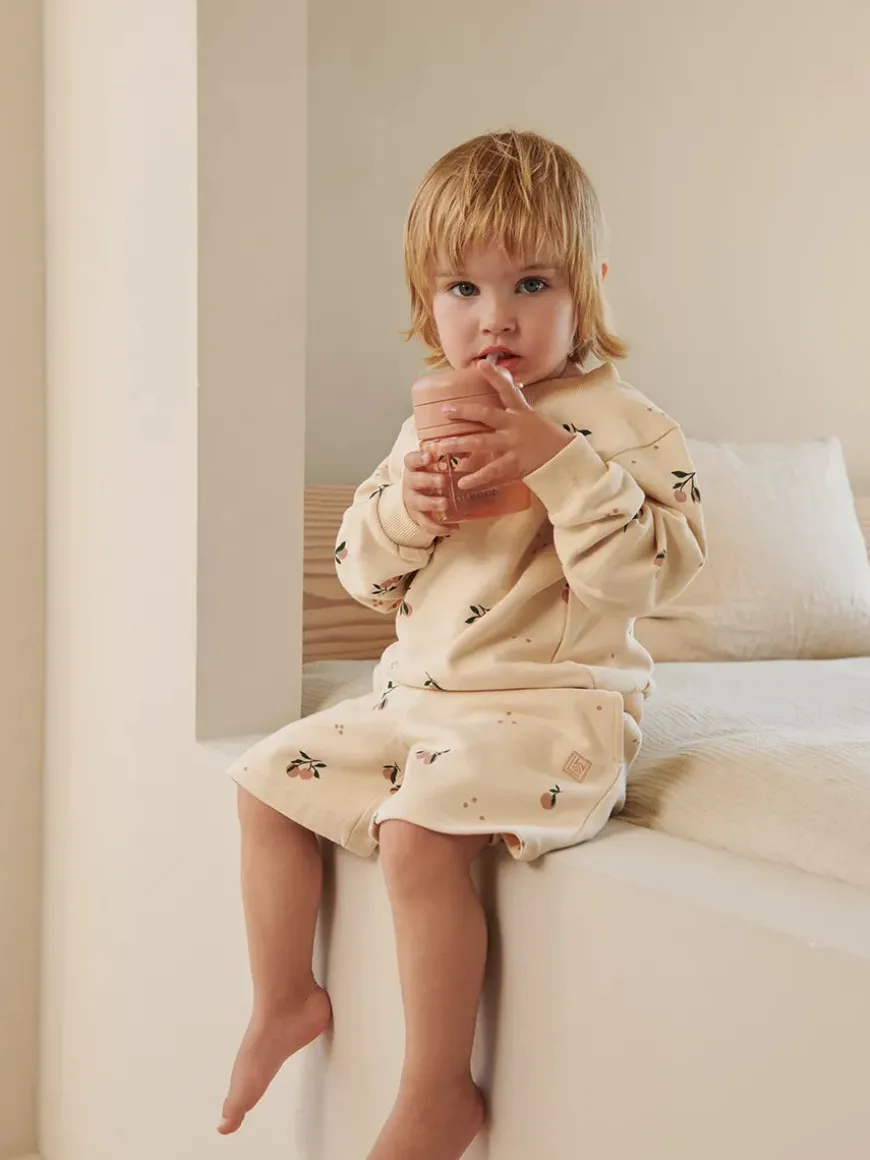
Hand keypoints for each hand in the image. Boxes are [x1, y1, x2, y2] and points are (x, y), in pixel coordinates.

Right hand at [402, 450, 459, 535]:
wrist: (414, 498)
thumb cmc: (429, 477)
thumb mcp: (434, 466)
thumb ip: (448, 457)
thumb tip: (469, 449)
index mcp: (414, 468)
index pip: (411, 460)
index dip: (419, 458)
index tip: (430, 457)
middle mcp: (410, 484)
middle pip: (415, 481)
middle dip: (429, 481)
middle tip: (443, 481)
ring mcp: (413, 501)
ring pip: (419, 503)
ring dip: (432, 503)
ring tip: (445, 504)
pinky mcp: (418, 517)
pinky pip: (427, 524)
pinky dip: (439, 528)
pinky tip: (454, 528)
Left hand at [438, 360, 573, 491]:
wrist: (564, 459)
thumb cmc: (543, 437)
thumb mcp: (530, 417)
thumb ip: (511, 408)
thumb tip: (496, 388)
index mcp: (520, 411)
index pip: (507, 389)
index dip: (494, 376)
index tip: (481, 364)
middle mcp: (515, 425)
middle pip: (486, 415)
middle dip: (464, 412)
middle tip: (444, 410)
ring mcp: (514, 445)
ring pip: (482, 442)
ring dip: (459, 444)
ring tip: (440, 447)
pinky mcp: (514, 464)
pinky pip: (492, 472)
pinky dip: (476, 478)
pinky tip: (462, 482)